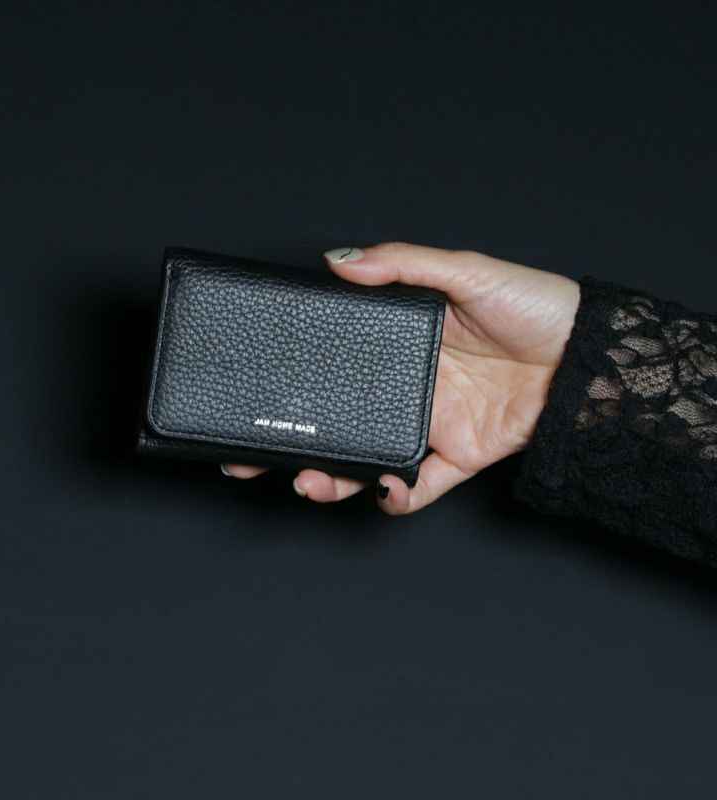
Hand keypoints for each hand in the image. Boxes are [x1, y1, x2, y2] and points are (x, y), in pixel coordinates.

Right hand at [223, 242, 580, 513]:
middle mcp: (407, 387)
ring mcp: (431, 423)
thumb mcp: (466, 270)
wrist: (591, 356)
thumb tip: (340, 259)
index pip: (335, 365)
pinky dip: (400, 497)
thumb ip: (404, 263)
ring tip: (310, 482)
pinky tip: (384, 492)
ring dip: (334, 477)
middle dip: (293, 444)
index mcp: (402, 345)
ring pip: (367, 458)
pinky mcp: (458, 455)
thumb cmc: (534, 306)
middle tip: (252, 460)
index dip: (296, 381)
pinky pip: (421, 486)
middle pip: (338, 420)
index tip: (258, 392)